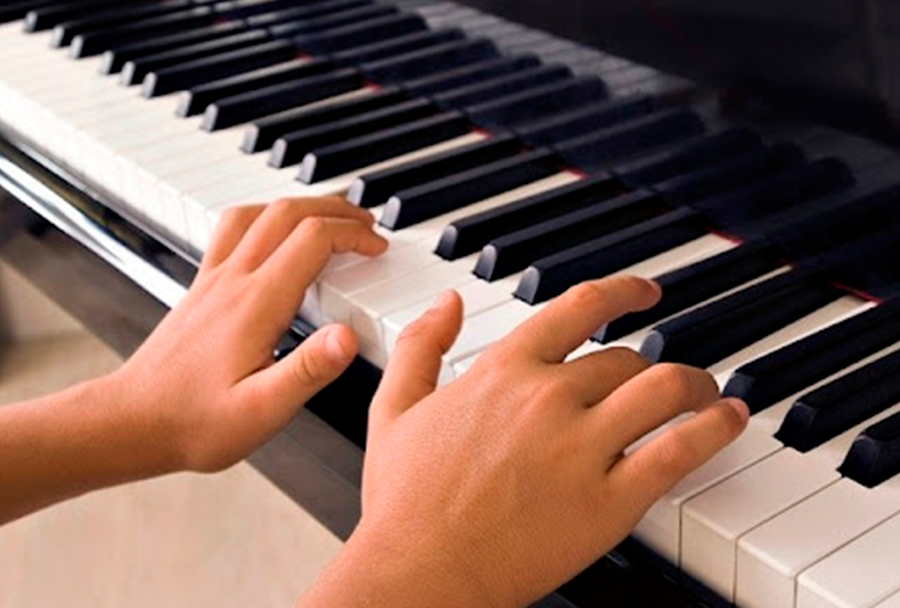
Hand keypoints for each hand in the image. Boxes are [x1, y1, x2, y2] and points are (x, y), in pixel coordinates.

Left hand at [109, 196, 386, 473]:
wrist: (133, 422)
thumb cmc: (195, 422)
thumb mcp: (263, 410)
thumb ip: (309, 370)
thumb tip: (349, 336)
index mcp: (256, 304)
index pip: (312, 239)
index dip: (353, 234)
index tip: (378, 248)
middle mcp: (233, 281)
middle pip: (287, 212)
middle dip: (335, 209)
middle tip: (367, 224)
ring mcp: (213, 280)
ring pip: (258, 213)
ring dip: (299, 205)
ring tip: (328, 217)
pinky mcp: (201, 288)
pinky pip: (232, 231)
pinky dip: (264, 218)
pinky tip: (273, 235)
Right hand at [321, 276, 747, 607]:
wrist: (418, 573)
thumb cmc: (405, 502)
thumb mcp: (394, 407)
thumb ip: (421, 345)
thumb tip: (445, 302)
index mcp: (503, 371)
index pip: (579, 307)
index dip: (623, 292)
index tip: (645, 293)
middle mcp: (547, 396)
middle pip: (627, 358)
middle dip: (653, 364)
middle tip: (666, 379)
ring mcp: (581, 447)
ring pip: (665, 388)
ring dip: (697, 384)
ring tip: (708, 394)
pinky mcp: (609, 501)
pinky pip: (679, 450)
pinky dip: (715, 428)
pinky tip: (728, 421)